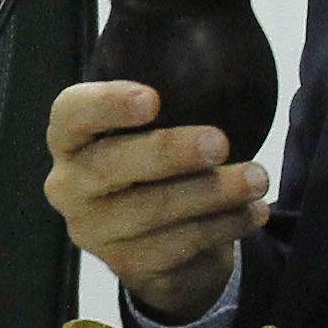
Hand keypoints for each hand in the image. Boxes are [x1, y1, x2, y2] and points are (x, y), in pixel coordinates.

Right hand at [43, 78, 267, 317]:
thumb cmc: (156, 168)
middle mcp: (70, 186)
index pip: (71, 114)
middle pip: (111, 165)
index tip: (152, 99)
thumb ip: (170, 101)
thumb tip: (218, 61)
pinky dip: (224, 225)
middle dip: (170, 152)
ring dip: (213, 193)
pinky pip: (179, 244)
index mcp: (70, 139)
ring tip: (257, 179)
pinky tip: (253, 211)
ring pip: (153, 210)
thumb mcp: (152, 130)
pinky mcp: (127, 266)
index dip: (106, 104)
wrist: (159, 245)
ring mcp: (94, 232)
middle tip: (220, 142)